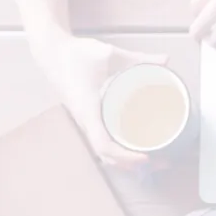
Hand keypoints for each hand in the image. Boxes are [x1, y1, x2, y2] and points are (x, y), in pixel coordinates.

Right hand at [32, 34, 166, 167]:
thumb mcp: (109, 54)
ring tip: (151, 159)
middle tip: (160, 161)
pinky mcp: (86, 116)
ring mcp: (83, 120)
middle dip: (131, 164)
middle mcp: (84, 120)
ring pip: (102, 150)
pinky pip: (100, 140)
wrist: (50, 50)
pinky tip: (133, 146)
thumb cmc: (75, 54)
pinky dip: (116, 150)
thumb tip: (166, 60)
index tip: (146, 157)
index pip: (103, 144)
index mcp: (88, 110)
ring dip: (124, 160)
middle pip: (106, 155)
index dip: (125, 156)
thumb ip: (139, 58)